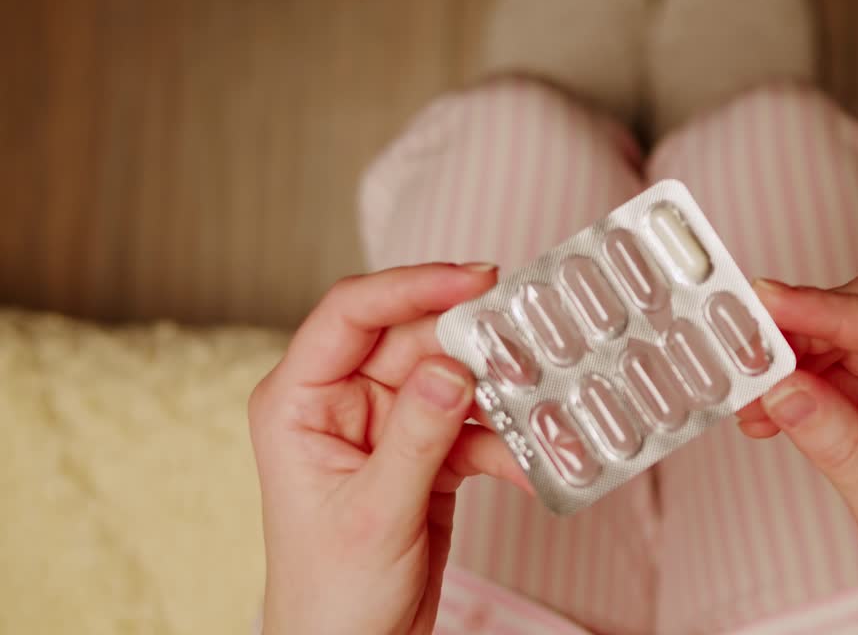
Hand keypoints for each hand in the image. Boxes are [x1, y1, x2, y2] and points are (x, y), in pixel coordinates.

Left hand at [249, 263, 530, 634]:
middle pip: (414, 339)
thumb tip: (451, 366)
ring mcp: (389, 424)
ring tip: (541, 403)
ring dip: (499, 395)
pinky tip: (536, 462)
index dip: (411, 286)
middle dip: (472, 344)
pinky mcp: (427, 451)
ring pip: (453, 379)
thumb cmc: (330, 594)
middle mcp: (343, 401)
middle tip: (528, 343)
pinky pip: (474, 427)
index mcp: (300, 400)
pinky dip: (506, 443)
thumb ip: (415, 437)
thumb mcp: (373, 513)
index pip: (351, 314)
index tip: (473, 279)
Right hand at [737, 273, 857, 634]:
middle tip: (748, 339)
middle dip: (810, 326)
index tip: (775, 302)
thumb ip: (840, 446)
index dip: (834, 313)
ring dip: (795, 358)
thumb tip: (784, 388)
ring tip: (749, 390)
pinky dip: (797, 385)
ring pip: (851, 337)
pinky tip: (766, 409)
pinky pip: (837, 372)